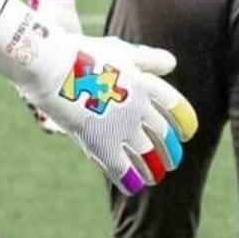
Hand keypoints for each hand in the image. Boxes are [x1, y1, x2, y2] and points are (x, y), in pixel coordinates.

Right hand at [0, 8, 197, 194]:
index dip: (186, 125)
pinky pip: (123, 171)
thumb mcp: (121, 51)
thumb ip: (148, 59)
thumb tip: (171, 63)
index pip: (178, 110)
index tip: (187, 134)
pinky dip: (130, 181)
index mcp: (147, 85)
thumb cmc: (83, 54)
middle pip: (165, 137)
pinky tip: (133, 187)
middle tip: (172, 162)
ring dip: (154, 170)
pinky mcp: (102, 144)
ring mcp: (122, 128)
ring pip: (148, 158)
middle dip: (170, 153)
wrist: (51, 66)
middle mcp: (140, 108)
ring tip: (155, 177)